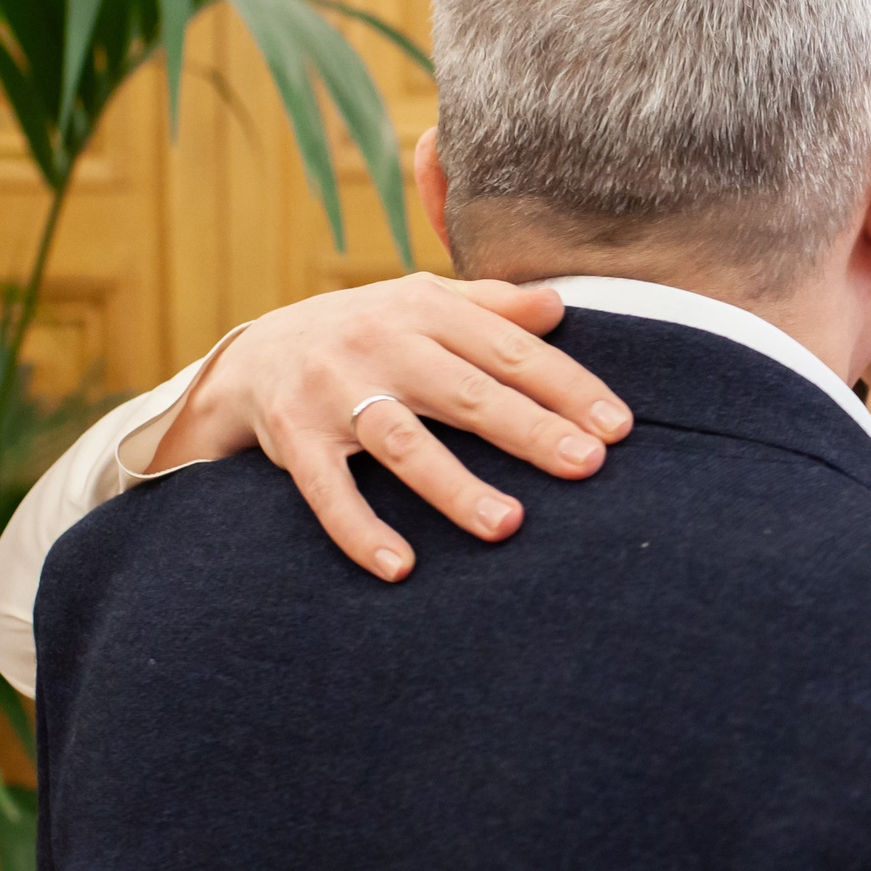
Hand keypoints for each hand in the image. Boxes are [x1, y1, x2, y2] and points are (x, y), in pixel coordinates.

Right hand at [160, 273, 630, 579]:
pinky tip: (400, 566)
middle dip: (529, 430)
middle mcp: (377, 343)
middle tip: (586, 466)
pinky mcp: (294, 440)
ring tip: (507, 526)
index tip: (617, 426)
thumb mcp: (424, 303)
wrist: (253, 354)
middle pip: (465, 393)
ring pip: (402, 443)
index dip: (567, 386)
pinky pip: (328, 491)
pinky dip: (360, 529)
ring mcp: (332, 393)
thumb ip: (491, 305)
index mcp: (422, 308)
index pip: (509, 349)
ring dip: (454, 487)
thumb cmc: (369, 332)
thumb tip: (561, 305)